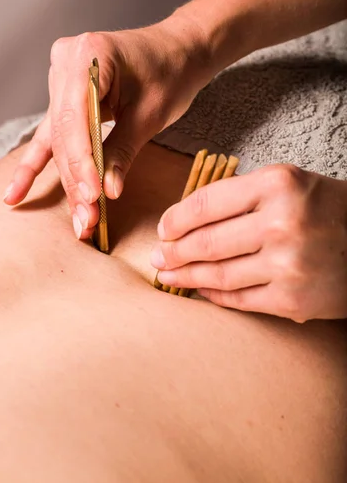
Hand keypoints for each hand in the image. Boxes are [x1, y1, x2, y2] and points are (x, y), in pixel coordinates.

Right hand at [3, 15, 215, 238]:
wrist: (178, 51)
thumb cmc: (170, 72)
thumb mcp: (150, 113)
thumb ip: (123, 151)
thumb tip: (107, 192)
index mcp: (89, 54)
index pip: (74, 118)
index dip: (81, 162)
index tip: (92, 195)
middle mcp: (66, 63)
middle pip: (64, 132)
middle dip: (77, 179)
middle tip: (87, 219)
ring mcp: (61, 78)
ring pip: (59, 140)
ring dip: (68, 180)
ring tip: (76, 218)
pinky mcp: (64, 96)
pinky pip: (50, 134)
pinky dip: (38, 165)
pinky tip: (16, 193)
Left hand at [151, 164, 346, 321]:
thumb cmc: (325, 209)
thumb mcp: (287, 183)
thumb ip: (240, 195)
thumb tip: (185, 219)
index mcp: (276, 185)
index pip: (206, 203)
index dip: (176, 219)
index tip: (163, 228)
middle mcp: (281, 222)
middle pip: (206, 242)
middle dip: (173, 251)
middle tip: (158, 256)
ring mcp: (287, 264)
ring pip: (218, 274)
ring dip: (185, 276)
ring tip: (167, 274)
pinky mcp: (292, 299)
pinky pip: (239, 299)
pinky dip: (213, 295)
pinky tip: (199, 289)